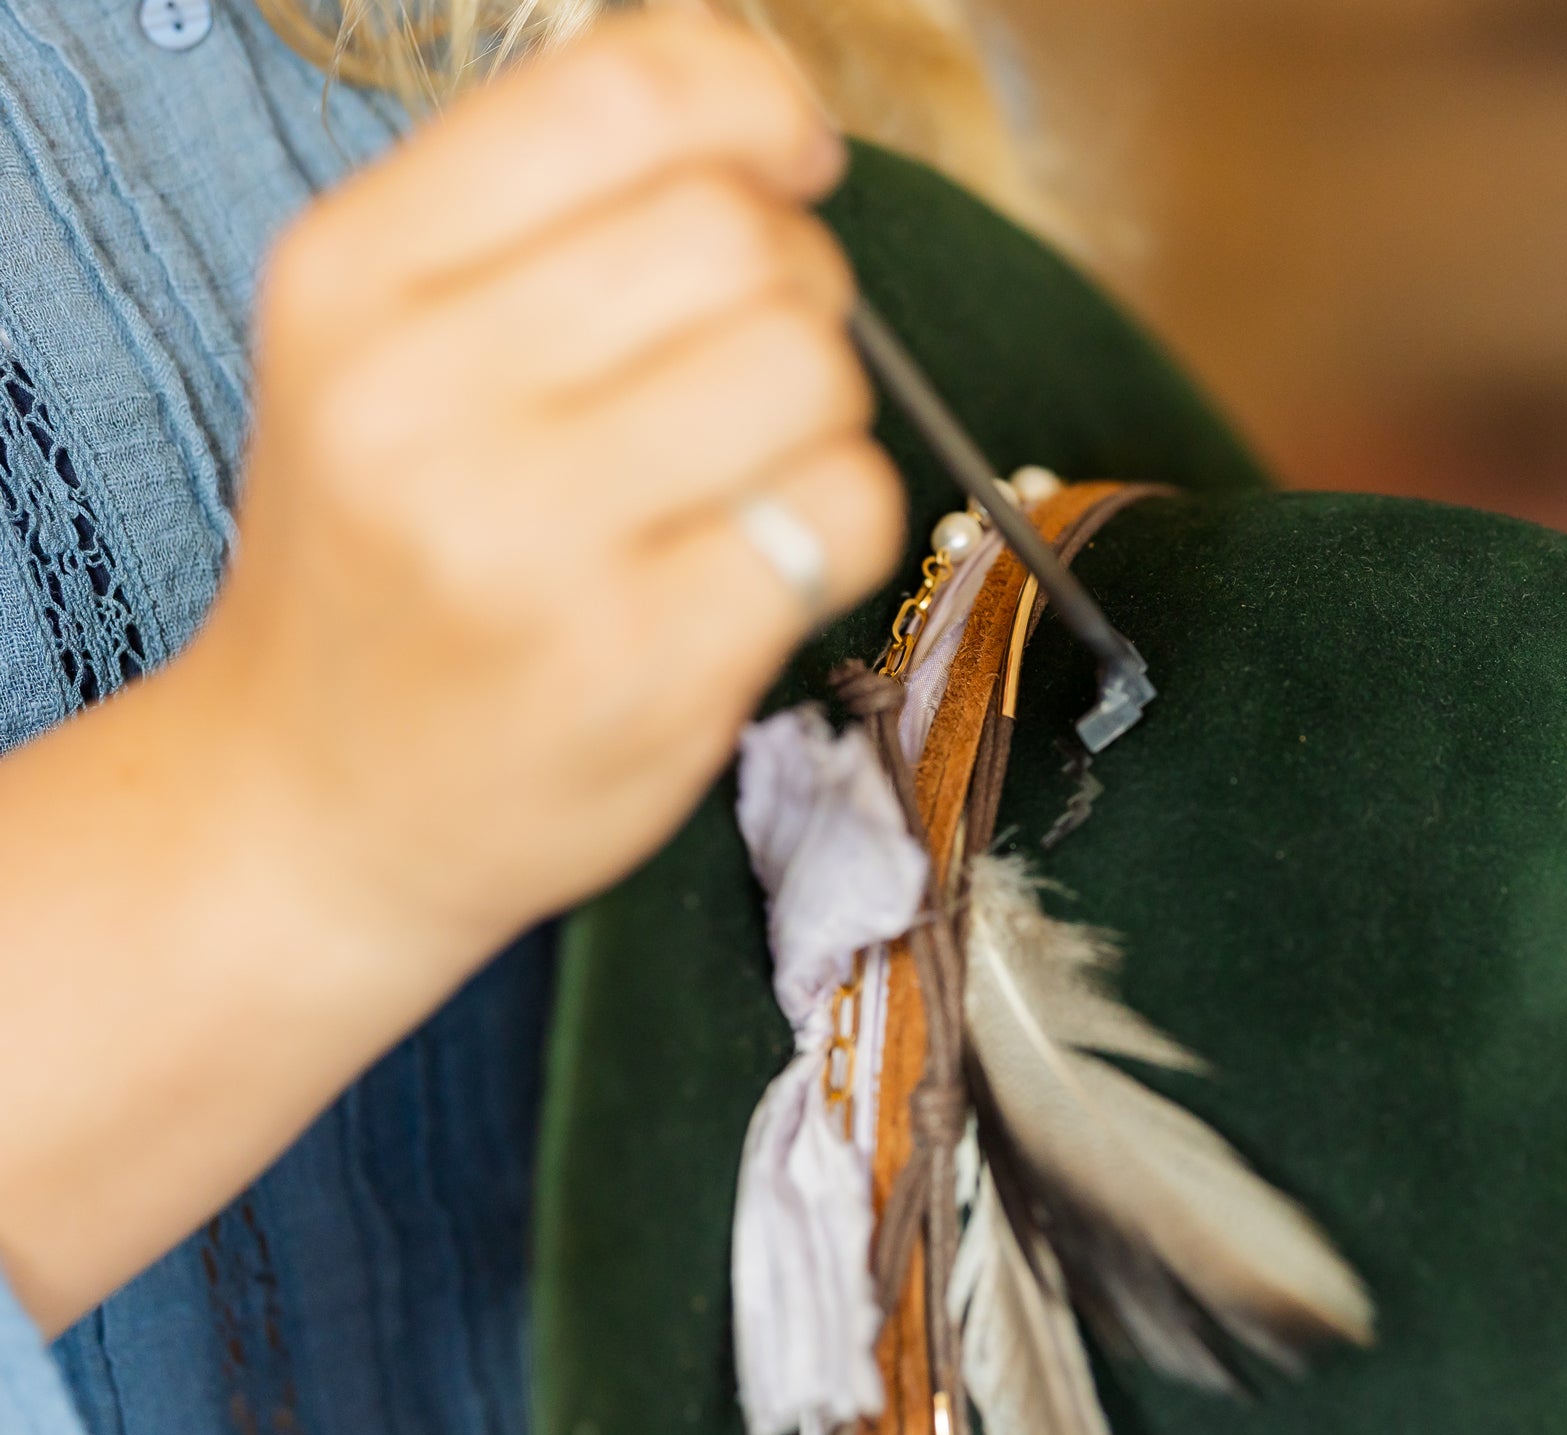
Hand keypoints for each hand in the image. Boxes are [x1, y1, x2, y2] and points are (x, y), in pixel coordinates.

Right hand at [190, 10, 902, 982]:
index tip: (787, 160)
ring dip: (818, 408)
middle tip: (747, 355)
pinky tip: (758, 558)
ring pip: (807, 366)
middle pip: (737, 236)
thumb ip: (549, 202)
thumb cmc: (386, 554)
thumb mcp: (387, 343)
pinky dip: (841, 521)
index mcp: (352, 276)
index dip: (754, 103)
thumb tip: (756, 97)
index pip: (623, 94)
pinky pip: (845, 509)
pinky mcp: (642, 663)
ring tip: (740, 468)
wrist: (316, 802)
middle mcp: (419, 396)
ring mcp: (530, 542)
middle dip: (791, 280)